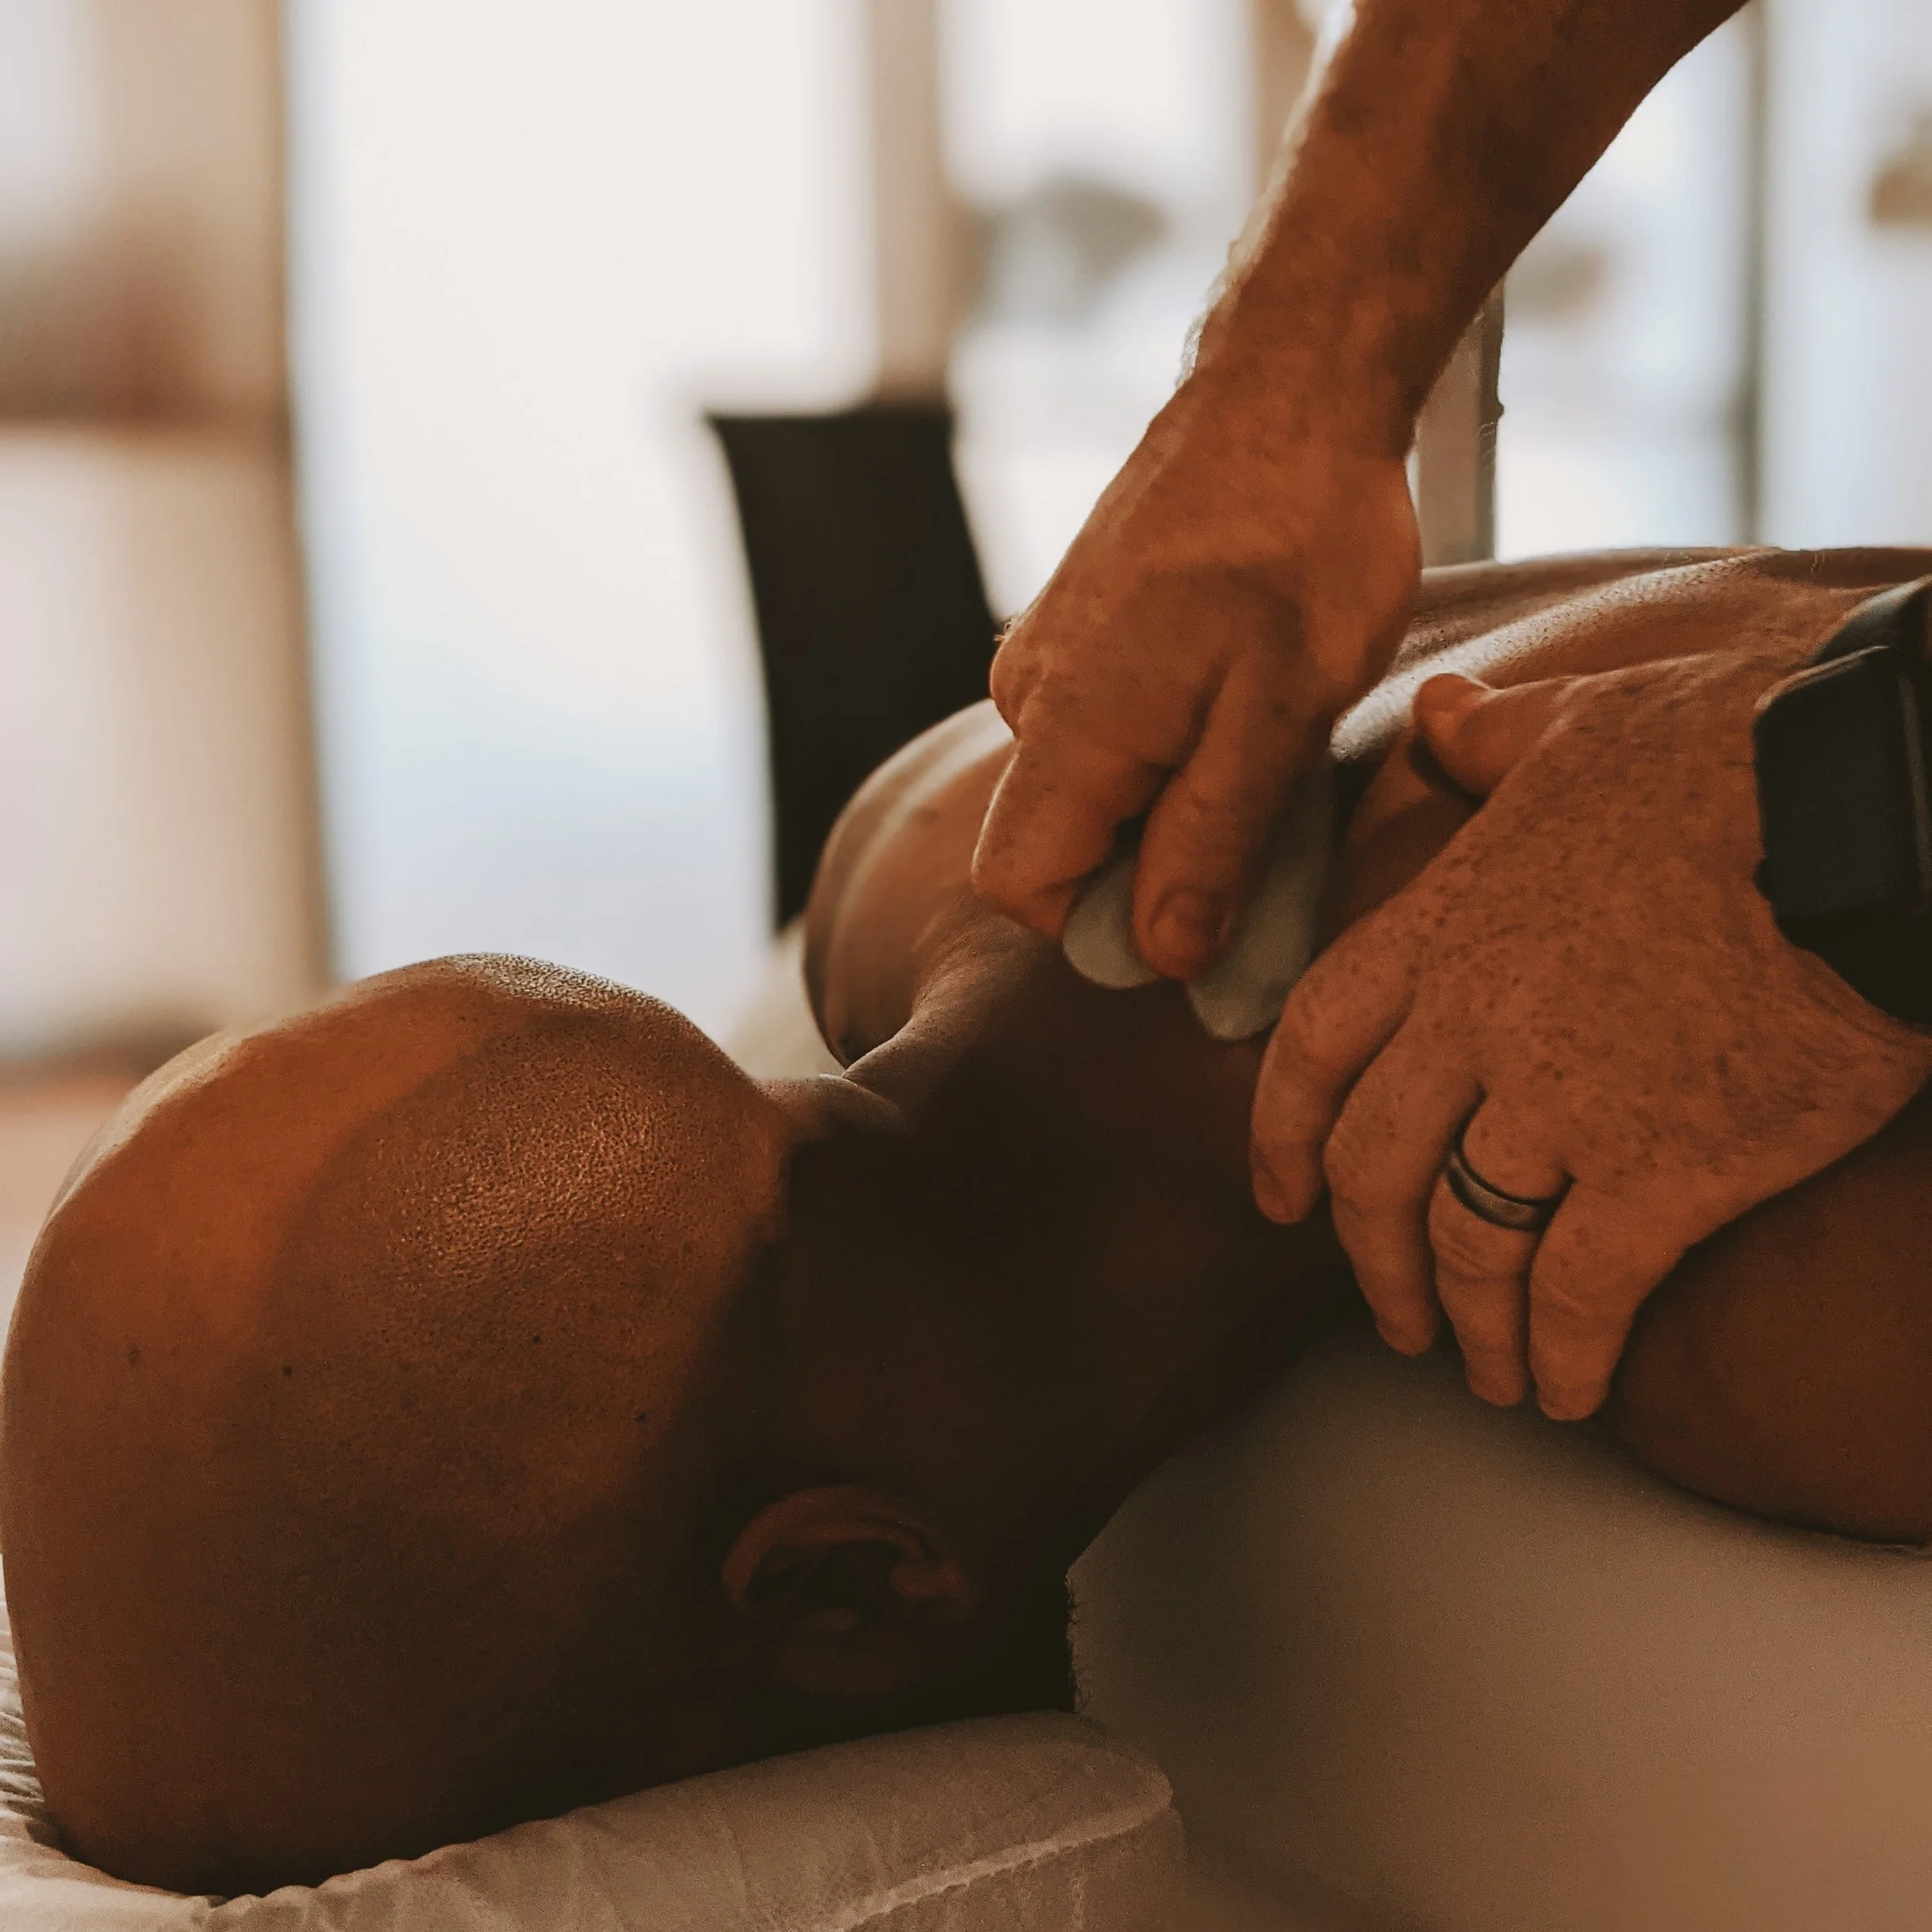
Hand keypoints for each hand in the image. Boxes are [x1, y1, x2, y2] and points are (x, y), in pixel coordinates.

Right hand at [971, 374, 1418, 980]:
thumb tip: (1159, 956)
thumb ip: (1212, 842)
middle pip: (1059, 842)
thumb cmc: (1301, 539)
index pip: (1021, 886)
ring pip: (1087, 786)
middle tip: (1267, 807)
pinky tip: (1237, 686)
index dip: (1108, 926)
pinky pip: (1100, 727)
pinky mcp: (1074, 625)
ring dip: (1169, 795)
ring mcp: (1046, 651)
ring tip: (1261, 728)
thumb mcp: (1281, 710)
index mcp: (1068, 724)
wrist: (1290, 388)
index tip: (1208, 901)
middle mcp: (1030, 694)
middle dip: (1154, 861)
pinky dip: (1165, 740)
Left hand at [1249, 655, 1931, 1419]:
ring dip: (1467, 1326)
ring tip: (1487, 1370)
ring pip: (1465, 1245)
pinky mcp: (1667, 1169)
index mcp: (1444, 924)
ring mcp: (1563, 1103)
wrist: (1871, 803)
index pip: (1312, 1049)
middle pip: (1373, 1173)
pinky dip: (1565, 1355)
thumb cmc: (1741, 750)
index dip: (1280, 1136)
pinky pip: (1582, 1293)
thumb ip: (1490, 740)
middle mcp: (1476, 1023)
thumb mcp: (1585, 723)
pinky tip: (1570, 1389)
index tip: (1279, 1198)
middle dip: (1371, 1261)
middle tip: (1393, 1316)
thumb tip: (1434, 712)